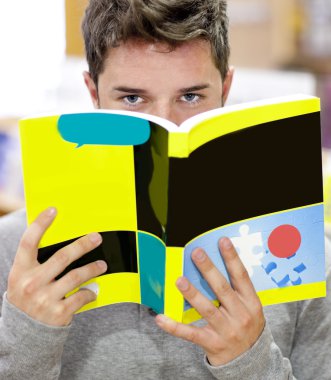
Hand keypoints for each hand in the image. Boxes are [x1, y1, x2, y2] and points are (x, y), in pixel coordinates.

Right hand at [7, 207, 106, 325]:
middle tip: (97, 237)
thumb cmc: (28, 296)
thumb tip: (62, 236)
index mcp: (20, 271)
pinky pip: (81, 296)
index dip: (40, 224)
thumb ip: (36, 261)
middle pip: (62, 257)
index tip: (53, 209)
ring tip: (102, 265)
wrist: (24, 333)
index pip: (28, 242)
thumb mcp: (23, 278)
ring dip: (93, 269)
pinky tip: (94, 290)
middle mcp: (30, 284)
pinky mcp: (58, 313)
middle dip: (83, 245)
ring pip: (76, 276)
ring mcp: (44, 299)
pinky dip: (90, 293)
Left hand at [155, 237, 264, 365]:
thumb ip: (237, 289)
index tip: (222, 241)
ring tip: (179, 280)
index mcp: (251, 303)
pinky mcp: (212, 343)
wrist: (252, 362)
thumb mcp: (250, 307)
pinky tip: (161, 318)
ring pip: (206, 309)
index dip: (232, 258)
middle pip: (222, 289)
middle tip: (196, 253)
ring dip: (192, 293)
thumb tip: (215, 263)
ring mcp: (226, 330)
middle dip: (208, 270)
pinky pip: (190, 334)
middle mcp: (240, 315)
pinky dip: (174, 327)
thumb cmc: (247, 326)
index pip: (241, 276)